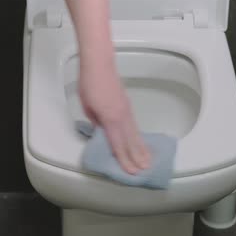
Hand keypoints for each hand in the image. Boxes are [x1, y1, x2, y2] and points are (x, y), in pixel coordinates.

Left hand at [79, 58, 150, 173]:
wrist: (99, 64)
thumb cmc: (90, 83)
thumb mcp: (87, 107)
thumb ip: (95, 122)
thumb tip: (101, 132)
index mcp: (110, 118)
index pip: (118, 144)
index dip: (124, 159)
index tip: (131, 171)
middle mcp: (121, 116)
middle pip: (130, 141)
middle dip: (137, 157)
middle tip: (145, 170)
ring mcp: (126, 110)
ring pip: (135, 134)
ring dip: (142, 148)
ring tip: (149, 160)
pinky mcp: (127, 106)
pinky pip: (135, 126)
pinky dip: (139, 137)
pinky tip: (141, 142)